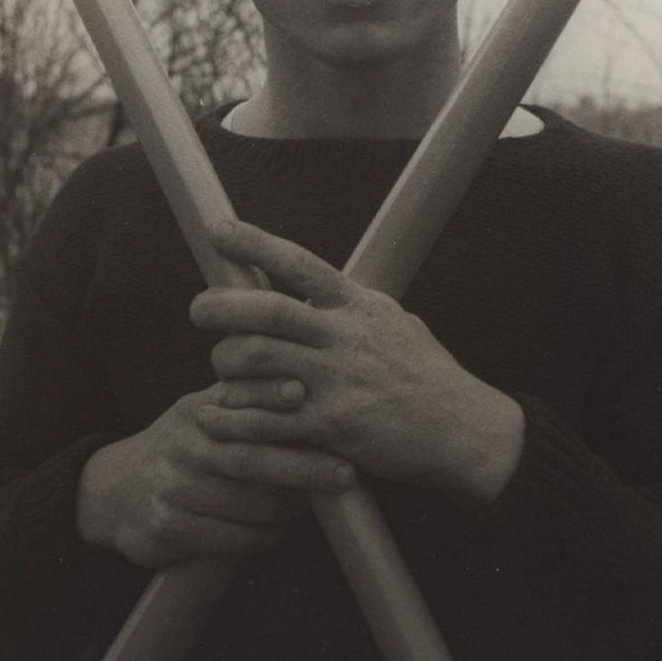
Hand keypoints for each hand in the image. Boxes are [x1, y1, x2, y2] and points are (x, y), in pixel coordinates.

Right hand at [76, 386, 354, 568]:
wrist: (115, 492)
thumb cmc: (182, 447)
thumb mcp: (203, 412)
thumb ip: (246, 396)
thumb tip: (306, 378)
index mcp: (198, 411)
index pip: (236, 398)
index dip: (268, 394)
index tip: (302, 392)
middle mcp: (184, 443)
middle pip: (250, 457)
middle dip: (303, 467)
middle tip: (345, 474)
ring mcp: (173, 485)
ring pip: (247, 504)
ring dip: (287, 509)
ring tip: (312, 506)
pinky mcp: (168, 525)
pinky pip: (230, 537)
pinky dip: (261, 536)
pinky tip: (275, 531)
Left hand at [190, 220, 523, 500]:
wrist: (464, 430)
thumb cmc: (427, 376)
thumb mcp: (394, 323)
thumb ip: (351, 306)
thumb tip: (314, 287)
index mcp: (358, 306)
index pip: (300, 263)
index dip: (255, 243)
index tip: (218, 230)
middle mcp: (346, 337)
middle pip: (269, 310)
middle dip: (222, 307)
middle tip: (197, 310)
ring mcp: (339, 381)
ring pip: (260, 360)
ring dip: (227, 363)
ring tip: (220, 368)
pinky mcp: (334, 425)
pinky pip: (270, 418)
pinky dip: (238, 416)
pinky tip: (219, 415)